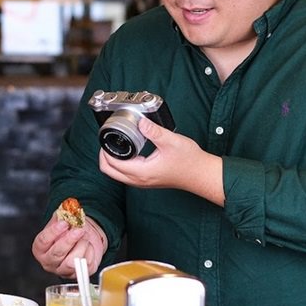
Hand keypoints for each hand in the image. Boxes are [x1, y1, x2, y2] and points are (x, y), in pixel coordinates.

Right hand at [31, 213, 105, 277]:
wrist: (80, 239)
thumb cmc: (66, 231)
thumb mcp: (61, 220)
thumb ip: (62, 214)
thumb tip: (67, 208)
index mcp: (40, 248)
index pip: (43, 241)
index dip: (54, 232)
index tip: (64, 223)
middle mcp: (49, 262)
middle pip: (57, 253)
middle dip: (70, 240)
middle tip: (79, 229)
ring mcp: (63, 270)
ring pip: (72, 262)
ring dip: (81, 245)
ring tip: (84, 236)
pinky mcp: (78, 274)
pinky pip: (86, 264)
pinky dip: (90, 252)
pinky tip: (88, 245)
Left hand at [99, 117, 224, 205]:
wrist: (201, 174)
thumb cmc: (189, 161)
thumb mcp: (171, 141)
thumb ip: (153, 131)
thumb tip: (139, 122)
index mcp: (141, 172)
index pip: (112, 164)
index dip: (104, 150)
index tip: (106, 137)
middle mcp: (139, 181)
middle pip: (109, 172)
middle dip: (104, 156)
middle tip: (107, 141)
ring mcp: (143, 182)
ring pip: (117, 175)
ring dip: (112, 161)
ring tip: (117, 144)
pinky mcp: (147, 180)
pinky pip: (126, 175)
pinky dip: (121, 164)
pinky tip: (129, 151)